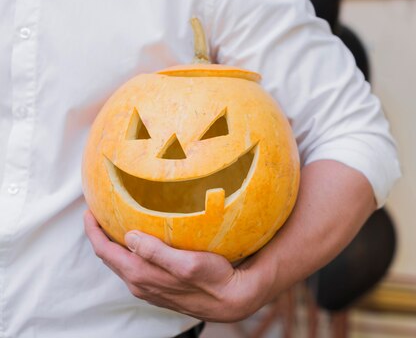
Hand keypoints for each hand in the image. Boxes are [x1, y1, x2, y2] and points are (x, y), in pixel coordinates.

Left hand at [83, 210, 269, 321]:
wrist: (232, 300)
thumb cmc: (213, 279)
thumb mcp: (186, 263)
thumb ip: (156, 252)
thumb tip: (129, 237)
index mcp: (141, 275)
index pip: (105, 251)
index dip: (93, 230)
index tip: (89, 210)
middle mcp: (140, 283)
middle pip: (110, 257)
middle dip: (100, 235)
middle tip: (99, 211)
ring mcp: (149, 287)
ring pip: (122, 262)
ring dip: (115, 244)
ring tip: (116, 223)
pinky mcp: (160, 287)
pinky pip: (135, 267)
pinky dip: (129, 252)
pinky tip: (140, 241)